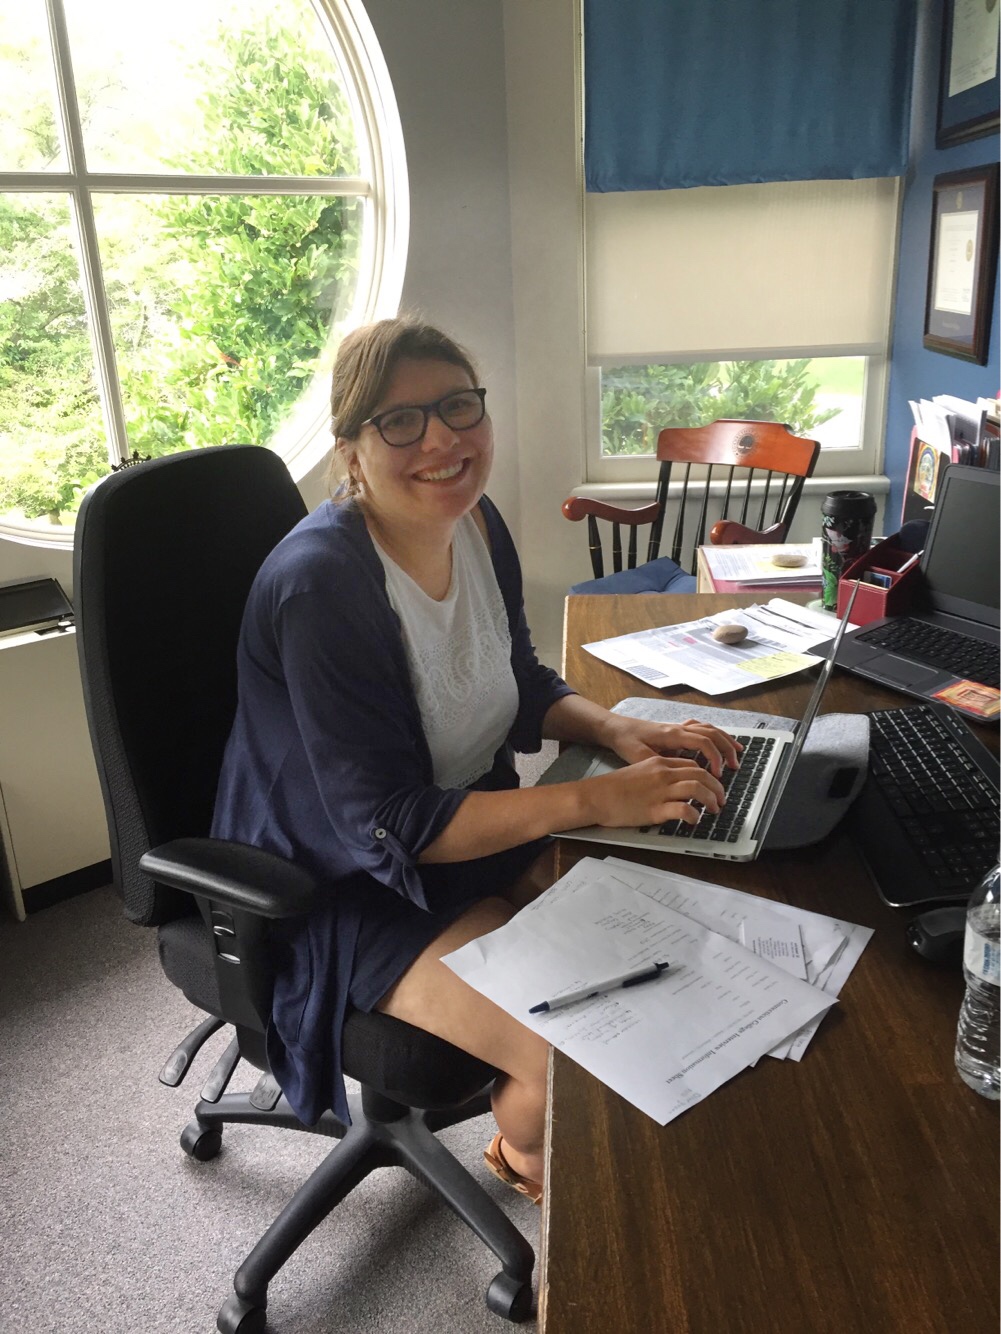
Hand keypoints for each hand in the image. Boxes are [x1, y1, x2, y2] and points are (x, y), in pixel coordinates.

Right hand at [584, 754, 726, 829]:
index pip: (693, 765)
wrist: (595, 796)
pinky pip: (684, 809)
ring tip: (714, 809)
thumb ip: (659, 775)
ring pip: (697, 788)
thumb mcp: (640, 772)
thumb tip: (676, 786)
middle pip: (701, 774)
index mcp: (659, 762)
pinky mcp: (655, 809)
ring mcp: (660, 791)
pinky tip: (694, 820)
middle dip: (717, 787)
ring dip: (711, 799)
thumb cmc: (614, 788)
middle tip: (721, 799)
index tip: (713, 786)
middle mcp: (663, 773)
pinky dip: (694, 815)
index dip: (708, 775)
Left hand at [600, 715, 742, 777]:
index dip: (714, 758)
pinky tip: (719, 742)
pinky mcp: (676, 729)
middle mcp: (679, 728)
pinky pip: (702, 727)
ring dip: (725, 740)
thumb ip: (657, 764)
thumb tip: (674, 776)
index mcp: (672, 735)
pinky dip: (715, 734)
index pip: (703, 743)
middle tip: (734, 766)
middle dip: (727, 749)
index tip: (717, 775)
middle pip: (712, 733)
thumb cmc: (625, 741)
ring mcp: (678, 727)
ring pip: (710, 728)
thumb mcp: (637, 756)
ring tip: (737, 753)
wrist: (615, 727)